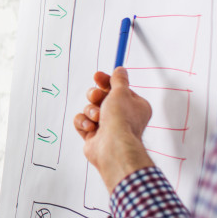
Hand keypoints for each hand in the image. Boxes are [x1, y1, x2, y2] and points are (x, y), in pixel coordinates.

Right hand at [73, 67, 154, 193]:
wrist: (113, 147)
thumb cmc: (121, 120)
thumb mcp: (121, 92)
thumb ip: (118, 80)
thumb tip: (120, 70)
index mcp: (134, 107)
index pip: (118, 89)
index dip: (106, 81)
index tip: (98, 76)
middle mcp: (122, 117)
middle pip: (101, 98)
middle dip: (95, 96)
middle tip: (96, 97)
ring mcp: (107, 127)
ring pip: (90, 109)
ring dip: (90, 111)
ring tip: (96, 118)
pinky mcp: (93, 136)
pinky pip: (82, 122)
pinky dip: (84, 123)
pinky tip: (91, 128)